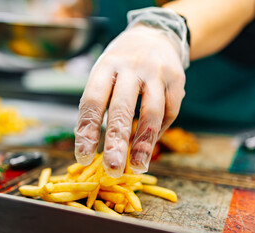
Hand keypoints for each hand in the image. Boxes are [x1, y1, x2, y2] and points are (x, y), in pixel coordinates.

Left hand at [74, 24, 185, 176]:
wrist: (155, 35)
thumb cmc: (122, 63)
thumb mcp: (104, 72)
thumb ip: (98, 102)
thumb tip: (89, 142)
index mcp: (106, 66)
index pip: (92, 101)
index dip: (87, 131)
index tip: (83, 156)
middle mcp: (131, 67)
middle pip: (122, 108)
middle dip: (117, 141)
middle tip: (112, 168)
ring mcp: (157, 72)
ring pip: (152, 112)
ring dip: (144, 143)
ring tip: (138, 166)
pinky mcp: (177, 79)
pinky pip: (170, 111)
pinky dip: (160, 131)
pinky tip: (150, 143)